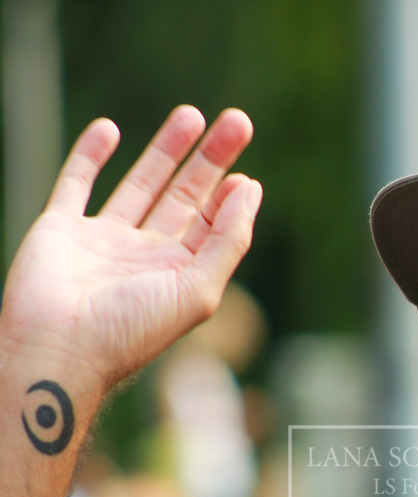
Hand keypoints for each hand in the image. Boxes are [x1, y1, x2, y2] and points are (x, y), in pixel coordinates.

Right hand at [0, 105, 260, 389]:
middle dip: (210, 159)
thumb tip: (250, 189)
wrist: (57, 350)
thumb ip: (227, 240)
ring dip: (165, 150)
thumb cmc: (132, 330)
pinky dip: (90, 156)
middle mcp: (146, 255)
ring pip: (140, 184)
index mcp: (180, 273)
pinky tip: (109, 129)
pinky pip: (76, 184)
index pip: (214, 225)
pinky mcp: (61, 230)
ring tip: (191, 115)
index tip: (245, 175)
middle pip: (186, 196)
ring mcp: (103, 241)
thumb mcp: (198, 289)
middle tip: (237, 121)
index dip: (231, 198)